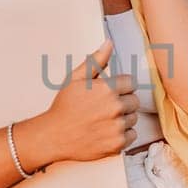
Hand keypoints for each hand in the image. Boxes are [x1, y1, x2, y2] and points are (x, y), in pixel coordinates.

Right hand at [33, 37, 138, 161]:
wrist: (53, 136)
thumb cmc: (63, 107)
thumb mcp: (75, 79)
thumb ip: (96, 61)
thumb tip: (109, 43)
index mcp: (107, 89)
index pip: (131, 83)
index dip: (121, 86)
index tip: (110, 93)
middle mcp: (115, 108)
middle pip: (134, 101)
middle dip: (123, 102)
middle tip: (105, 107)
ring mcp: (117, 127)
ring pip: (133, 118)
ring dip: (123, 119)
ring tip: (104, 120)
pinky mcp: (117, 144)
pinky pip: (131, 135)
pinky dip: (122, 135)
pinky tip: (106, 131)